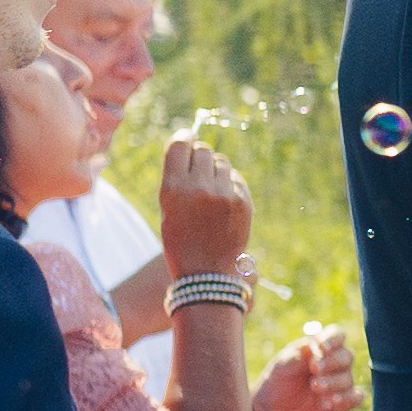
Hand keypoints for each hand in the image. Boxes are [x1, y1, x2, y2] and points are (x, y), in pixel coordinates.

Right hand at [157, 123, 252, 271]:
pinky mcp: (243, 202)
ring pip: (222, 162)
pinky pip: (236, 178)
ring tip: (211, 193)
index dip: (184, 137)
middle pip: (203, 150)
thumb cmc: (181, 239)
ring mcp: (223, 194)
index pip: (179, 144)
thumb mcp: (168, 208)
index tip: (189, 137)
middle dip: (200, 157)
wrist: (206, 273)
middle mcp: (198, 187)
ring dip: (216, 170)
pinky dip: (230, 184)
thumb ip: (178, 176)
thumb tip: (192, 143)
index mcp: (172, 188)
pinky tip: (224, 204)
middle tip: (198, 174)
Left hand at [252, 318, 359, 410]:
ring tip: (315, 388)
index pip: (337, 335)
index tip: (321, 347)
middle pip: (347, 356)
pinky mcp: (343, 402)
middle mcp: (334, 363)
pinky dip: (346, 398)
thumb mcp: (281, 366)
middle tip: (314, 369)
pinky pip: (356, 397)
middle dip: (331, 362)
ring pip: (348, 378)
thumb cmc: (279, 381)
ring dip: (332, 382)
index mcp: (321, 347)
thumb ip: (296, 355)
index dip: (333, 339)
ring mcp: (340, 383)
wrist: (274, 409)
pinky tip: (329, 402)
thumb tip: (311, 345)